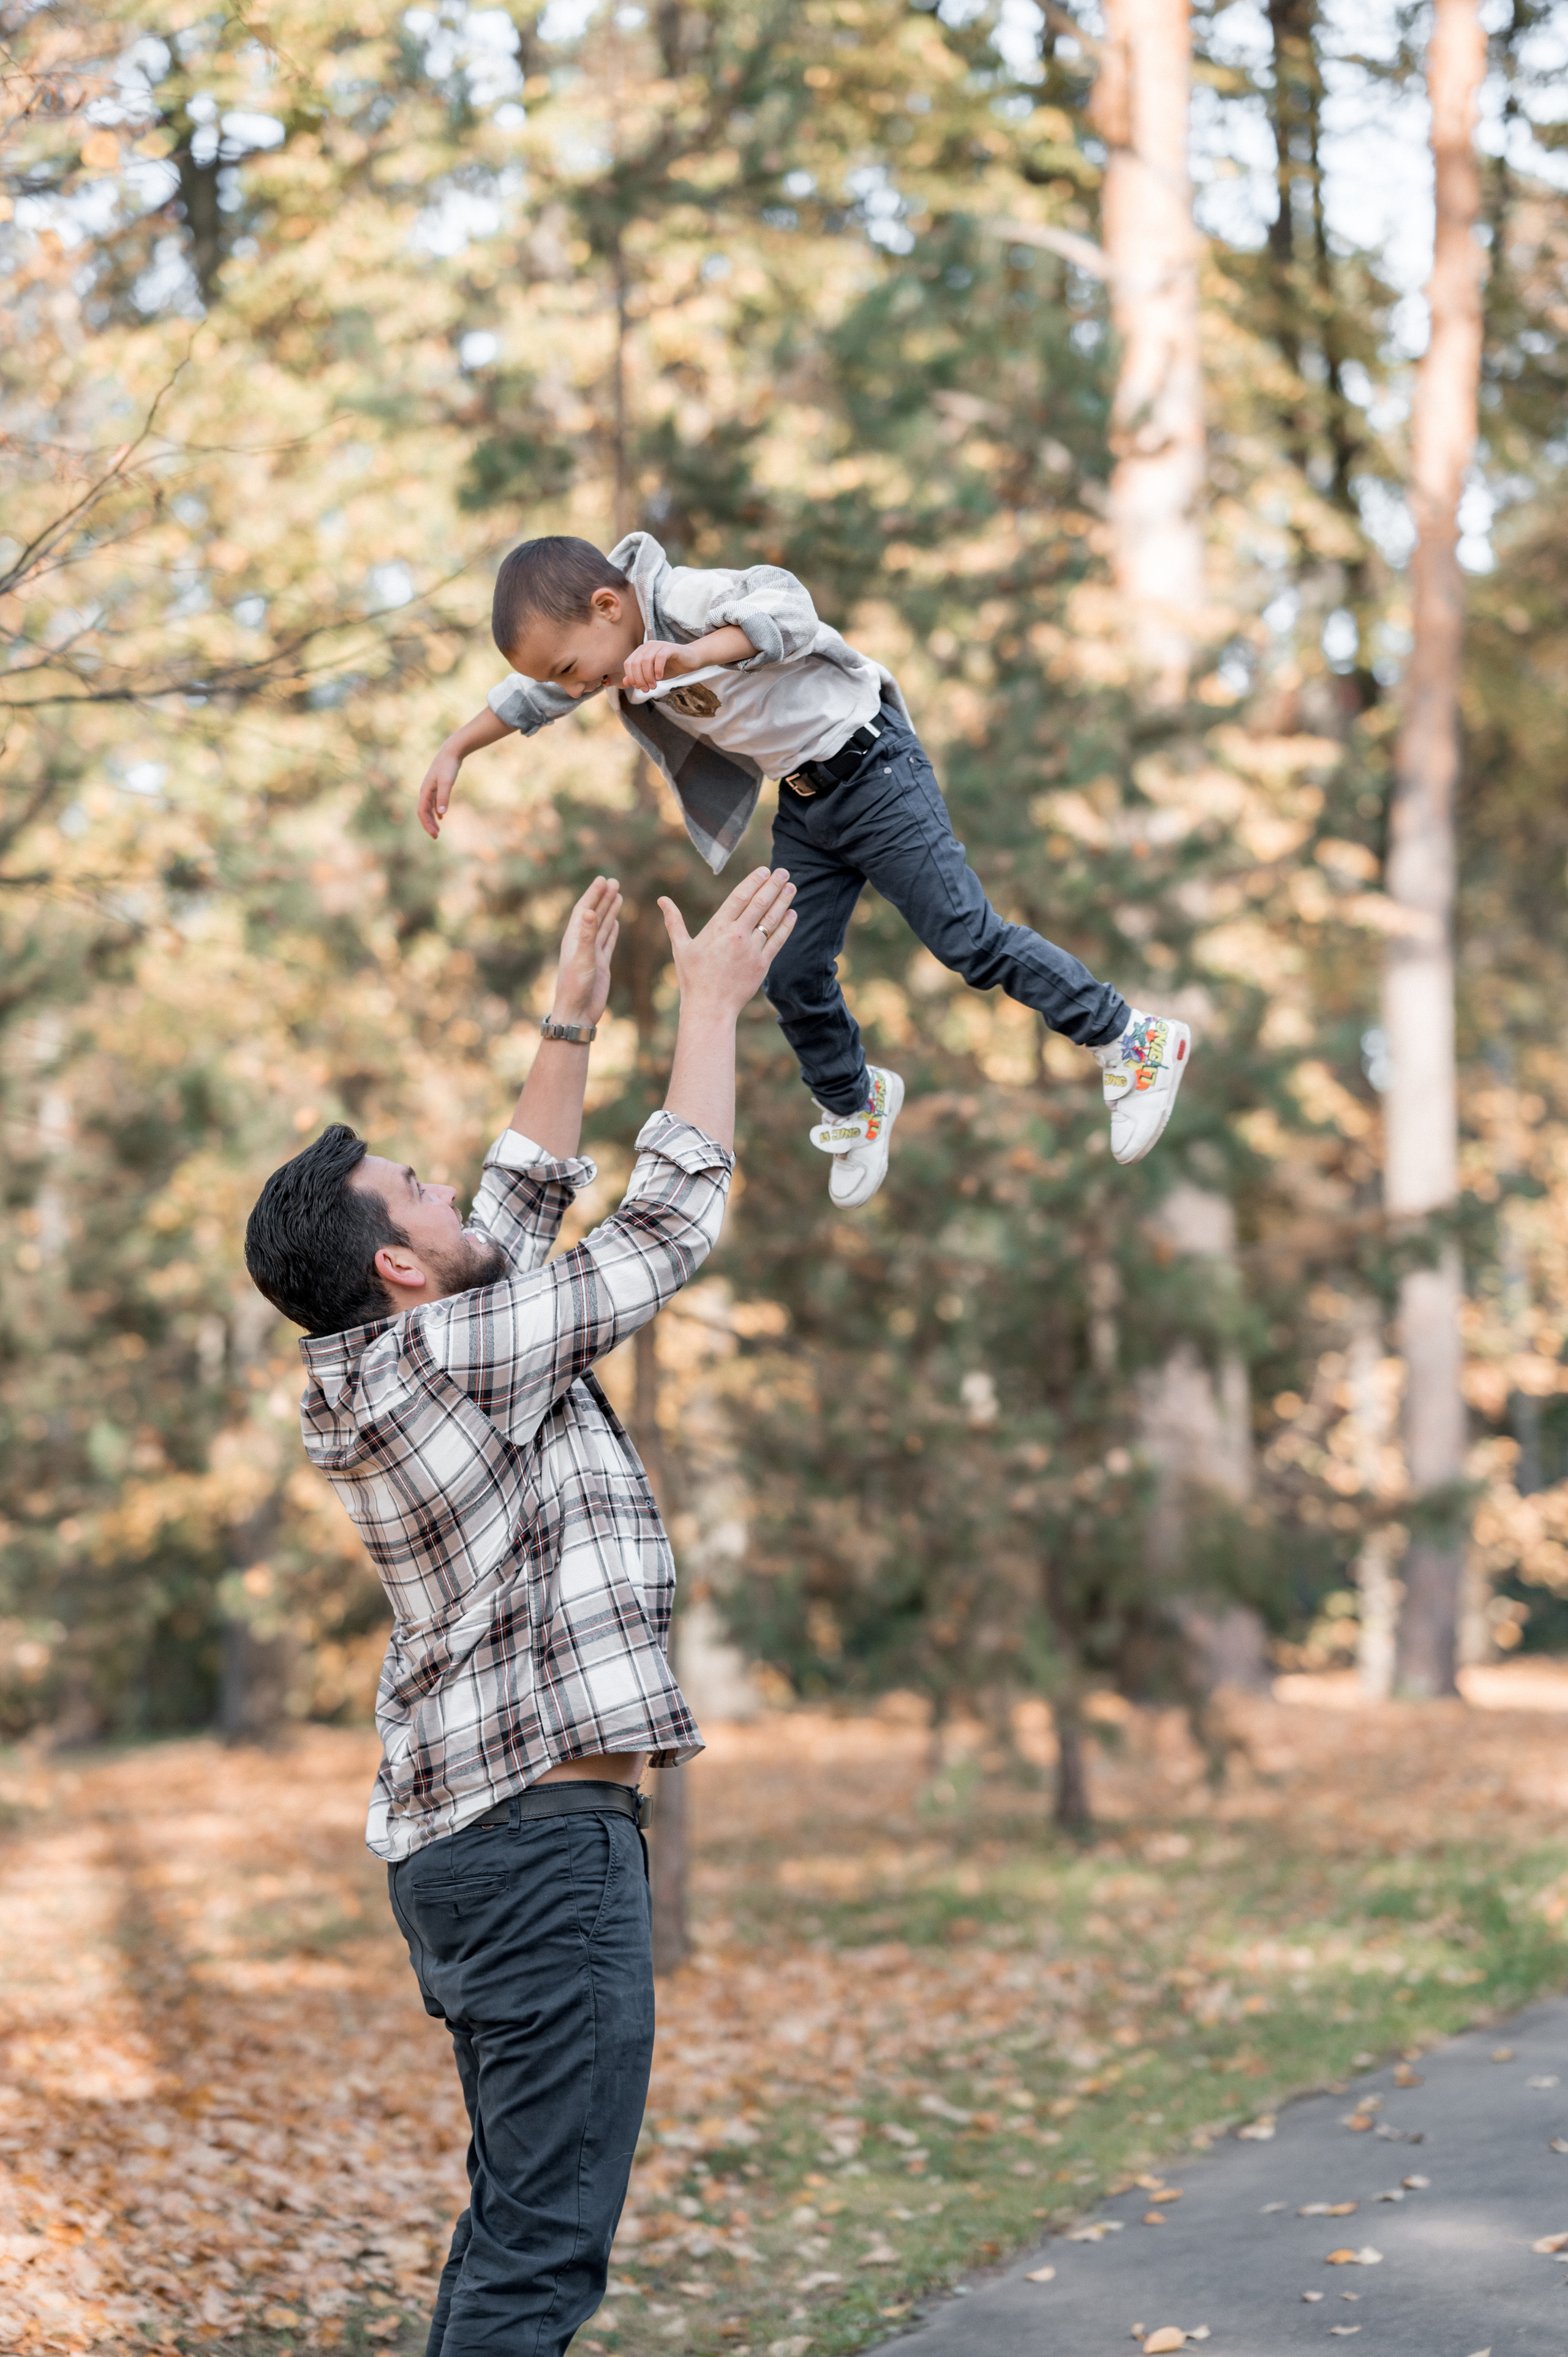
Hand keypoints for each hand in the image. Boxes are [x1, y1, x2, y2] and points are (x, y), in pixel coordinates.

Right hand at [417, 742, 461, 839]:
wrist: (451, 752)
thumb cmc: (448, 766)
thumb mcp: (447, 782)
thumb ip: (444, 797)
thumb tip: (441, 813)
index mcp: (425, 791)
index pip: (422, 812)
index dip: (427, 824)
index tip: (434, 835)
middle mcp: (425, 791)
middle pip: (423, 812)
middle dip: (428, 825)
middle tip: (436, 836)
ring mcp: (430, 788)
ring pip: (428, 808)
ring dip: (432, 819)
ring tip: (437, 830)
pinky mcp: (437, 786)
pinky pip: (433, 802)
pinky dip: (436, 810)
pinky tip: (441, 816)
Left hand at [551, 876, 622, 1027]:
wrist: (578, 1012)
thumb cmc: (576, 987)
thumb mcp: (582, 959)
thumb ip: (586, 936)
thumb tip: (589, 912)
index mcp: (574, 939)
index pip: (584, 910)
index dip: (593, 894)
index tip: (602, 880)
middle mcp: (582, 943)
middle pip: (594, 914)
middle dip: (603, 897)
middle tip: (614, 881)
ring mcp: (592, 953)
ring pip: (602, 926)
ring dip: (609, 910)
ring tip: (618, 894)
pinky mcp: (600, 964)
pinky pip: (607, 942)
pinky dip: (611, 930)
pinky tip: (615, 922)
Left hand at [619, 638, 687, 695]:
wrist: (689, 661)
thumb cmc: (669, 667)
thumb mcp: (651, 675)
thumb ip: (638, 677)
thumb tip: (625, 683)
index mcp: (641, 651)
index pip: (628, 664)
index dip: (631, 678)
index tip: (639, 688)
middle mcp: (647, 645)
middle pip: (635, 663)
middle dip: (639, 679)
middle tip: (647, 689)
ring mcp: (658, 645)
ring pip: (646, 661)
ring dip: (648, 676)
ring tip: (654, 686)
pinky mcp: (669, 648)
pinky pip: (659, 658)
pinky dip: (658, 670)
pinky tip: (660, 677)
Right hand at [657, 867, 795, 1018]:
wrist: (709, 1008)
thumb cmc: (693, 978)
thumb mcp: (680, 947)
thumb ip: (674, 921)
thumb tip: (662, 900)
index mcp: (717, 928)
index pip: (739, 897)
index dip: (754, 881)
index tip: (764, 870)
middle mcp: (736, 935)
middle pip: (759, 904)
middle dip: (773, 885)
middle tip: (784, 872)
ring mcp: (751, 950)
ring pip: (771, 920)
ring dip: (783, 901)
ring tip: (791, 887)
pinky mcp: (762, 964)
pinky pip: (778, 940)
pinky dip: (786, 926)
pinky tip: (792, 913)